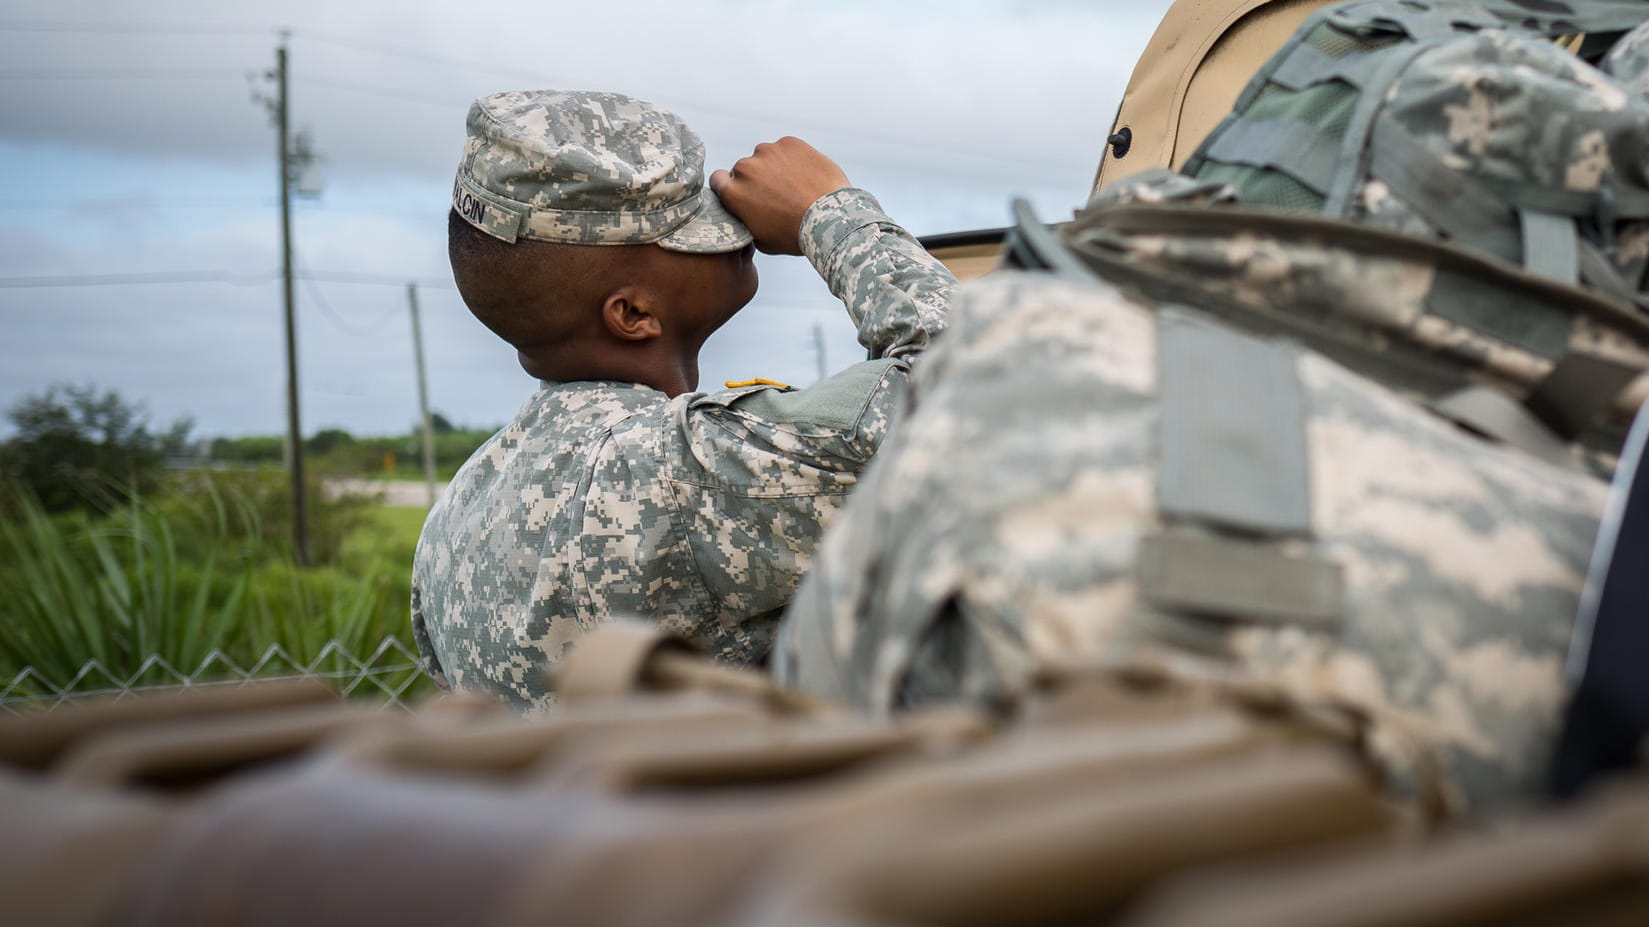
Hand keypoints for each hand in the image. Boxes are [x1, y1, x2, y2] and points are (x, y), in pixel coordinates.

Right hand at [710, 137, 849, 255]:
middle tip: (778, 195)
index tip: (744, 193)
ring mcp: (768, 152)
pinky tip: (807, 177)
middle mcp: (745, 168)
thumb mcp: (761, 240)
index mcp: (733, 192)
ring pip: (766, 157)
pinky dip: (794, 159)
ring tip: (796, 187)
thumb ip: (745, 221)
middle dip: (757, 179)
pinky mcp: (790, 143)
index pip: (718, 179)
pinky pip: (787, 149)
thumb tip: (744, 214)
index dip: (730, 186)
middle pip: (745, 169)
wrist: (829, 218)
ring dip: (775, 167)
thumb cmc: (794, 235)